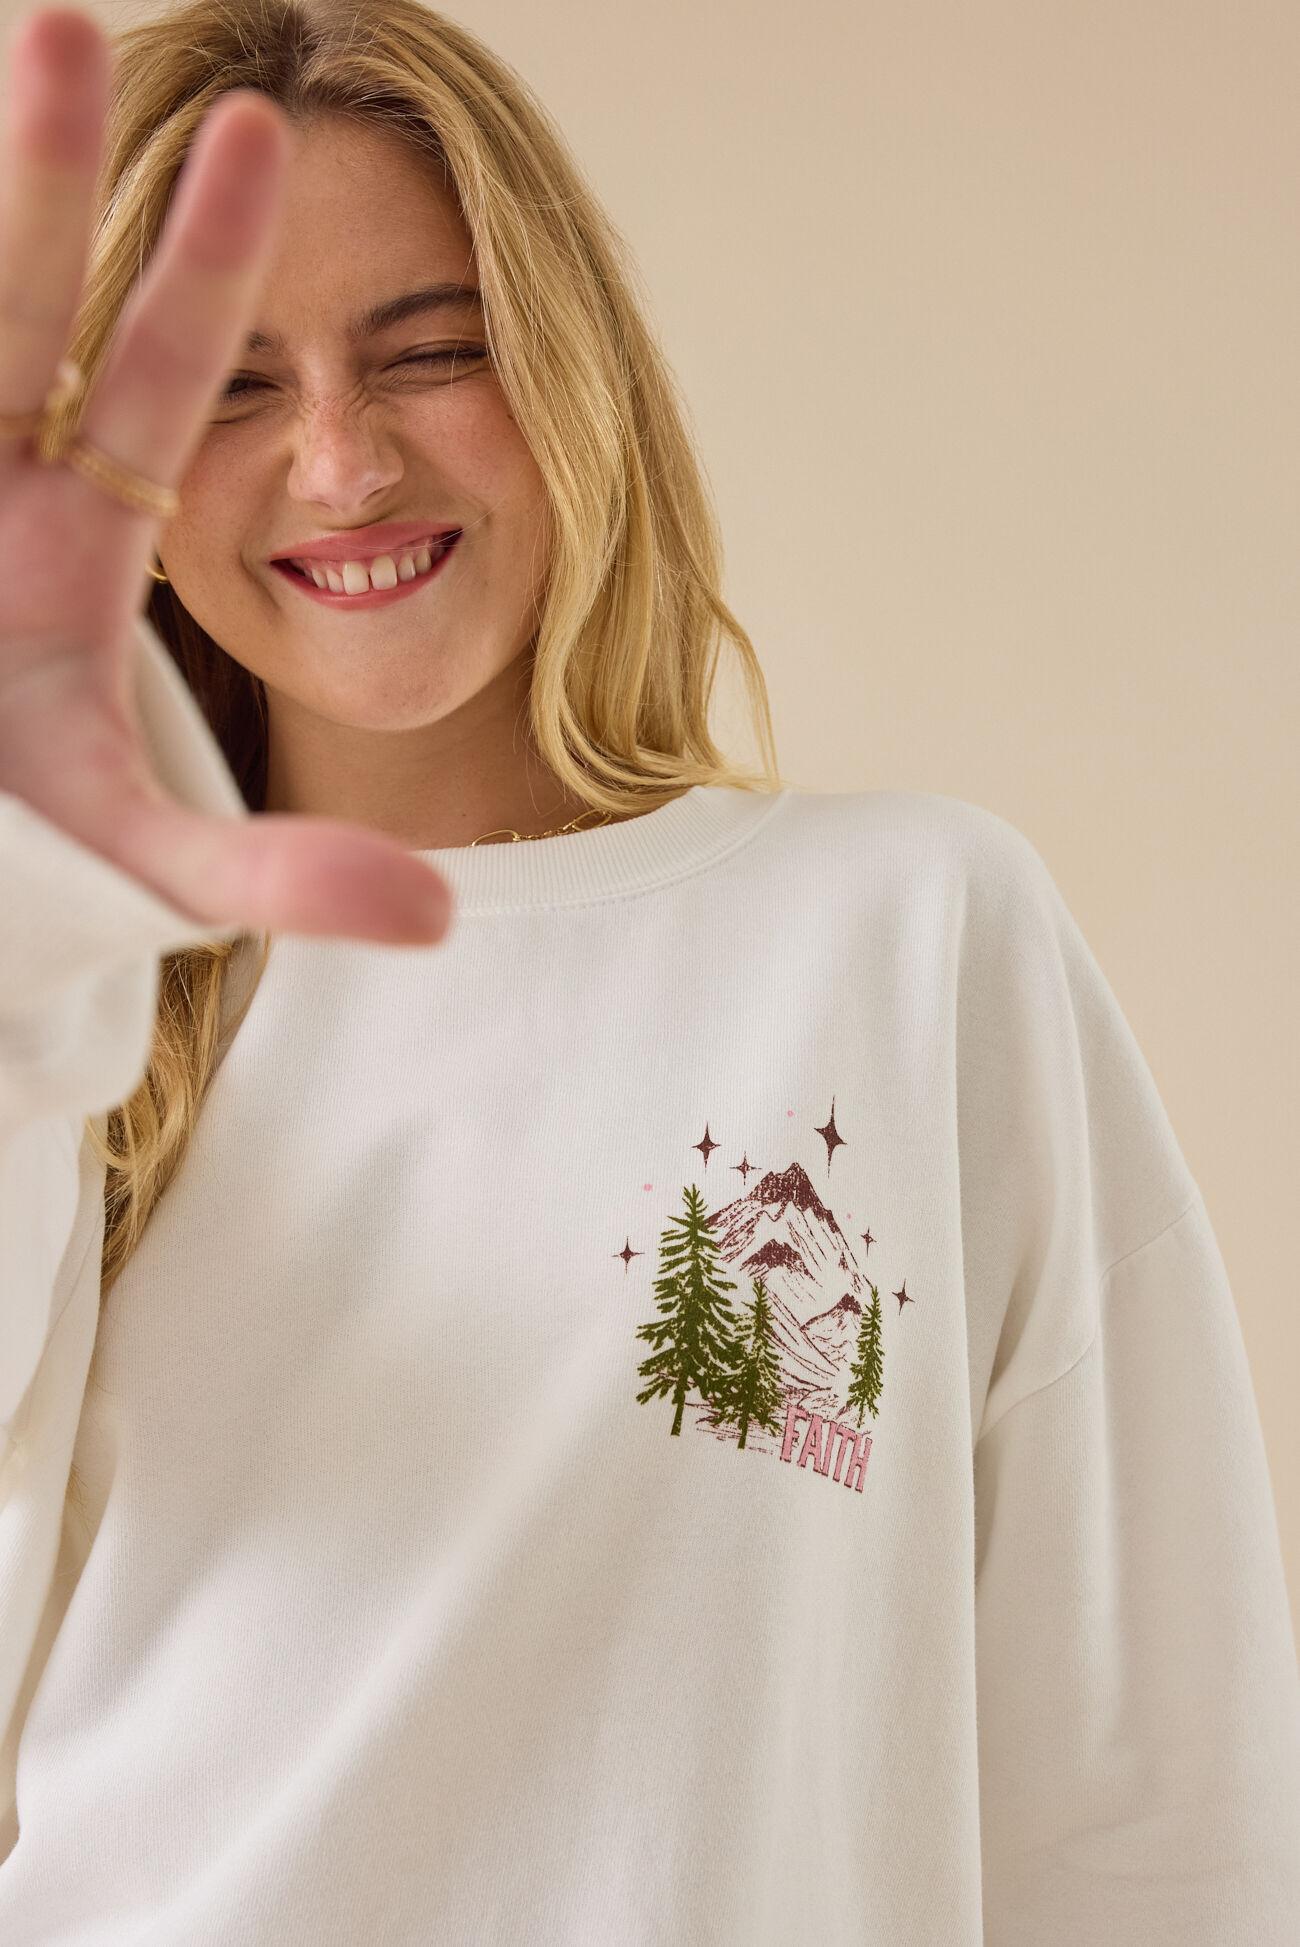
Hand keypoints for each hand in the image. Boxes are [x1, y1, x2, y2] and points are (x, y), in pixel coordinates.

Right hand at [0, 6, 452, 946]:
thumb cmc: (27, 868)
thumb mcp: (152, 868)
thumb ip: (281, 880)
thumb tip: (441, 919)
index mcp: (77, 539)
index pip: (150, 373)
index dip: (203, 260)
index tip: (271, 129)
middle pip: (13, 305)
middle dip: (40, 175)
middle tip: (70, 19)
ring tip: (11, 38)